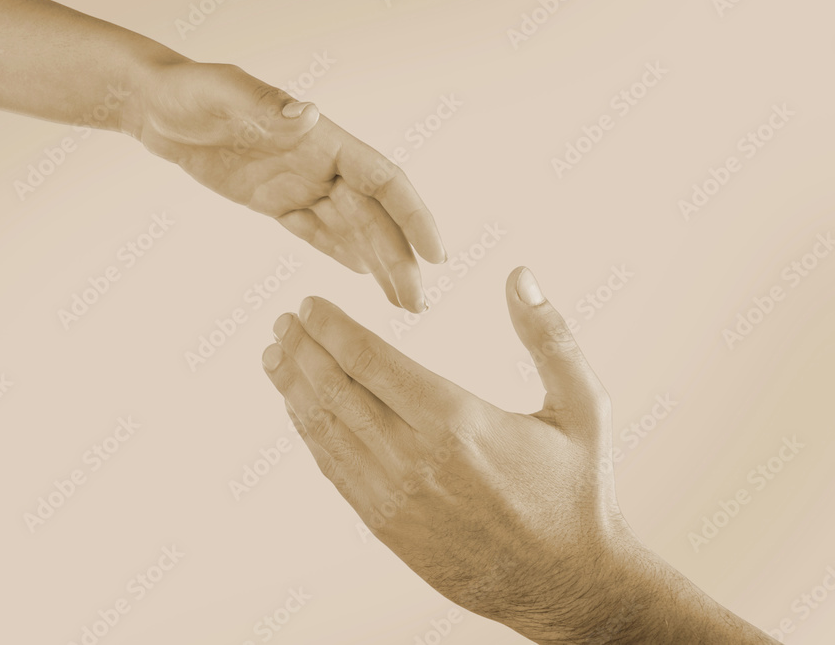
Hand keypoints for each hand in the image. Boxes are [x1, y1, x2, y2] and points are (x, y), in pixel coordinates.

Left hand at [124, 60, 445, 312]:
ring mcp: (299, 182)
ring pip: (351, 228)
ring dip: (379, 264)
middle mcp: (320, 161)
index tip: (437, 255)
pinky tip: (362, 276)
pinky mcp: (276, 200)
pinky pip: (317, 230)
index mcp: (322, 138)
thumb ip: (265, 106)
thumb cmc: (188, 91)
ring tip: (401, 304)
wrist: (155, 106)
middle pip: (374, 216)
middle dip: (399, 259)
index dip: (414, 216)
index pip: (383, 179)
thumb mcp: (221, 94)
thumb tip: (310, 115)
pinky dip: (342, 253)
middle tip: (416, 306)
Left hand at [260, 268, 778, 643]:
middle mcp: (415, 460)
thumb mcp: (584, 407)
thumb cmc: (578, 491)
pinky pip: (334, 470)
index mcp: (457, 423)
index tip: (307, 303)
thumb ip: (550, 338)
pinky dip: (310, 433)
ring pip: (325, 431)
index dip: (331, 327)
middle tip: (282, 322)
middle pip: (335, 391)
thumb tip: (519, 276)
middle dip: (302, 350)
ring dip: (294, 389)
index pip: (370, 361)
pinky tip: (300, 409)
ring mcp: (394, 497)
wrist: (567, 584)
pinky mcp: (386, 525)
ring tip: (275, 357)